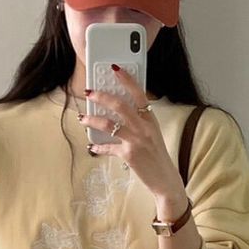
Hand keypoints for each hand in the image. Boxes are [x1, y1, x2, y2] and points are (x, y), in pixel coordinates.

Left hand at [81, 65, 182, 201]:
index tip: (116, 69)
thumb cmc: (157, 155)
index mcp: (151, 119)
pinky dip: (98, 147)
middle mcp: (144, 127)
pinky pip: (108, 148)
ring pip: (109, 124)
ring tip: (83, 117)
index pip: (139, 94)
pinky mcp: (128, 155)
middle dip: (101, 96)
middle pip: (120, 105)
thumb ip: (139, 121)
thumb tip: (118, 110)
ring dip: (93, 119)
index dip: (127, 80)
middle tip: (89, 92)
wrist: (165, 179)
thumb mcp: (152, 134)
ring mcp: (136, 141)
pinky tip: (91, 146)